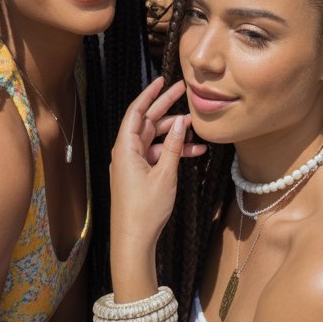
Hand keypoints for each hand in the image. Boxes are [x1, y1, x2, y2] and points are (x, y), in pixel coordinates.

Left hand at [110, 78, 206, 260]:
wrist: (133, 241)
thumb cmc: (145, 209)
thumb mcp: (165, 174)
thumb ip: (174, 146)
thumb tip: (183, 122)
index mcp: (125, 148)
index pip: (137, 111)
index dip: (150, 94)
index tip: (164, 80)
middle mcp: (126, 152)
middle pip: (147, 122)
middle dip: (166, 108)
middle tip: (184, 92)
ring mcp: (132, 164)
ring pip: (154, 140)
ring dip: (175, 134)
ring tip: (197, 128)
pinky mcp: (139, 175)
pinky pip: (156, 155)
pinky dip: (172, 152)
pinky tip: (194, 152)